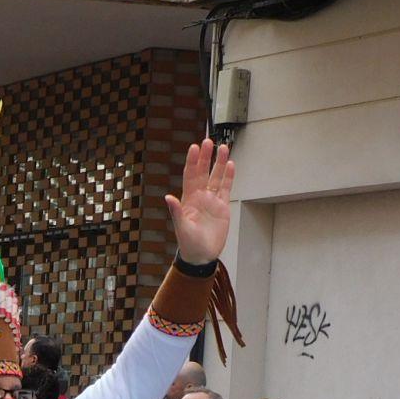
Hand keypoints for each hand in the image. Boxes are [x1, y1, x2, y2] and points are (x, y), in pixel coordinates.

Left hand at [166, 139, 235, 264]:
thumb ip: (176, 211)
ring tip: (223, 148)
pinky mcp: (222, 207)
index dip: (192, 162)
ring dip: (219, 163)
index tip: (194, 148)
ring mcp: (211, 201)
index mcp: (188, 200)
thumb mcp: (181, 227)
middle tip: (208, 142)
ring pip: (216, 177)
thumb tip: (168, 197)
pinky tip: (231, 165)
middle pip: (203, 172)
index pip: (190, 176)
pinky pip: (226, 188)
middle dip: (205, 157)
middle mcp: (200, 197)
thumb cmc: (189, 244)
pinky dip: (228, 176)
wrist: (201, 255)